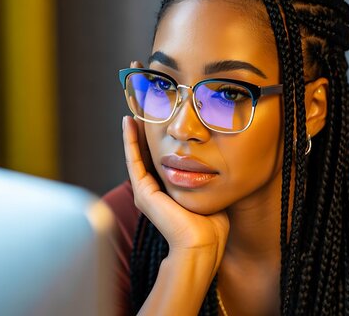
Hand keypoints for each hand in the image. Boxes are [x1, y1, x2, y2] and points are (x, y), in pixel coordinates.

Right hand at [122, 108, 228, 265]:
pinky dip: (129, 140)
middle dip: (144, 128)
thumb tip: (220, 158)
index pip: (160, 156)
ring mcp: (145, 191)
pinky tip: (128, 122)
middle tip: (141, 103)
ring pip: (136, 152)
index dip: (158, 136)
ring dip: (134, 129)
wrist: (203, 244)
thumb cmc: (212, 224)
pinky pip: (133, 159)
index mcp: (167, 190)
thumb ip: (208, 175)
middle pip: (146, 151)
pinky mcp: (142, 192)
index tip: (161, 113)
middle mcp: (153, 190)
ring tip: (133, 106)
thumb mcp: (210, 191)